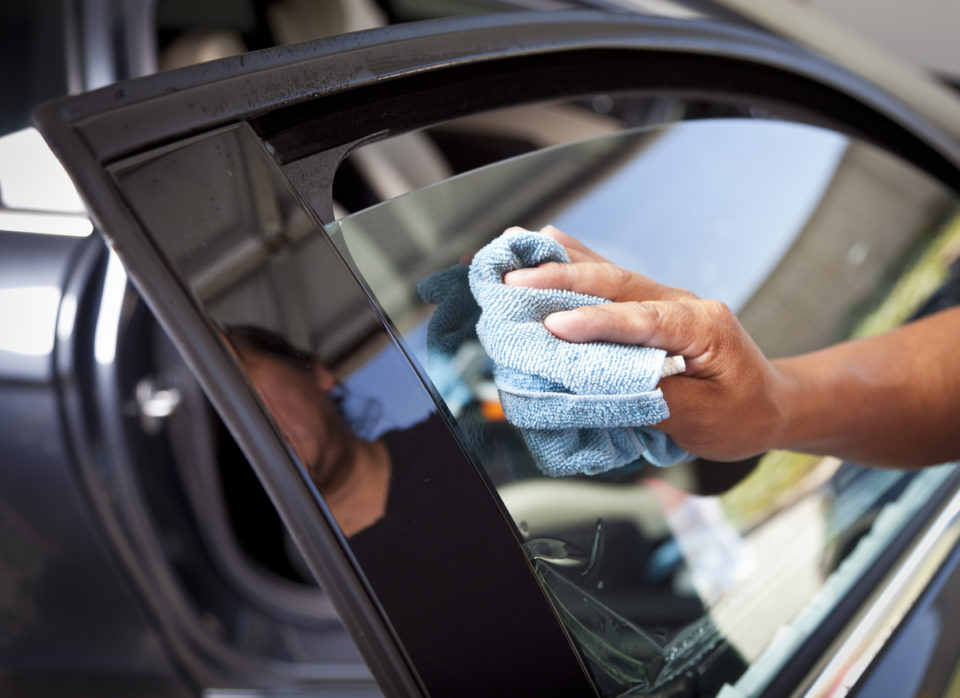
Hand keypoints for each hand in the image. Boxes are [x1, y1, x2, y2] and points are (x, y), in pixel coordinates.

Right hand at [503, 226, 787, 460]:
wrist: (770, 404)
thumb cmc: (741, 415)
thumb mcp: (703, 419)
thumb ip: (652, 395)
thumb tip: (600, 381)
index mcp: (701, 326)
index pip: (642, 320)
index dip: (595, 323)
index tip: (553, 326)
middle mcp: (680, 302)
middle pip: (616, 283)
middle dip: (561, 280)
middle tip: (513, 282)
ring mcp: (665, 298)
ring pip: (607, 273)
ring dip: (559, 263)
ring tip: (516, 245)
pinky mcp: (650, 305)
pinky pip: (609, 278)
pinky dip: (574, 262)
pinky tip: (547, 242)